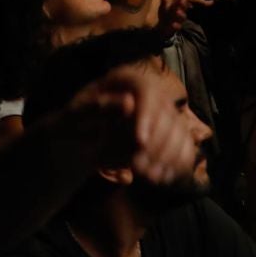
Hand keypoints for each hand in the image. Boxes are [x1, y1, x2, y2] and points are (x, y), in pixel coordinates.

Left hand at [58, 59, 199, 185]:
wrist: (80, 137)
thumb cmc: (72, 122)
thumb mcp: (75, 113)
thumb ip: (98, 107)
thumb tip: (129, 103)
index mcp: (125, 78)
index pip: (145, 91)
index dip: (147, 116)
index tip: (140, 142)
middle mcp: (148, 92)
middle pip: (166, 113)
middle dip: (156, 143)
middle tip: (139, 166)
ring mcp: (163, 111)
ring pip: (179, 130)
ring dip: (167, 156)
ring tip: (149, 176)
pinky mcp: (170, 132)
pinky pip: (184, 145)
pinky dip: (177, 162)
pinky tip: (162, 178)